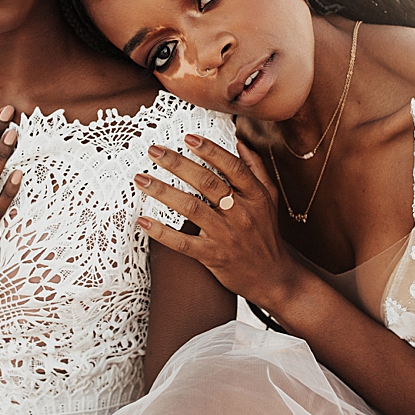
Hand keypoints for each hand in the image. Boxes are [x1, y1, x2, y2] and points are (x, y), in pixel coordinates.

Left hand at [135, 134, 301, 309]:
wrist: (273, 277)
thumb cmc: (266, 233)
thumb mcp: (269, 199)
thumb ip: (255, 169)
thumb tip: (239, 141)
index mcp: (255, 196)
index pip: (232, 168)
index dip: (211, 151)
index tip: (188, 137)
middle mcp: (241, 213)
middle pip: (207, 183)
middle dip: (178, 164)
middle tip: (154, 150)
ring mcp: (227, 236)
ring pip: (192, 209)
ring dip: (164, 192)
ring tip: (141, 179)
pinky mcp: (213, 256)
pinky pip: (184, 243)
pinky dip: (162, 232)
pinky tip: (143, 221)